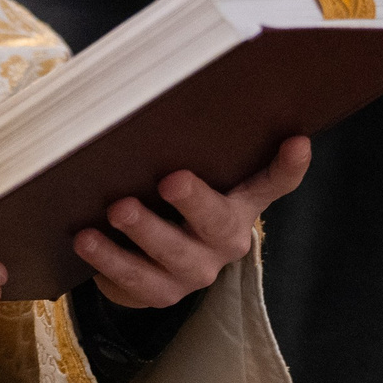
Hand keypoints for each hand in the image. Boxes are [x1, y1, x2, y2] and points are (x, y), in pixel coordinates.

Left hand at [74, 136, 312, 308]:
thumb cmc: (167, 200)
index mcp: (238, 204)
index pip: (272, 184)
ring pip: (172, 257)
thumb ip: (184, 146)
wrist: (146, 260)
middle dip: (194, 202)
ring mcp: (195, 271)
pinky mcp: (161, 293)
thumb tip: (148, 89)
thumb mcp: (185, 172)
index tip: (296, 142)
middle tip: (169, 181)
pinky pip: (135, 282)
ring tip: (112, 214)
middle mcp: (224, 239)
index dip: (287, 166)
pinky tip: (86, 242)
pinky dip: (109, 262)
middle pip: (217, 223)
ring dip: (140, 235)